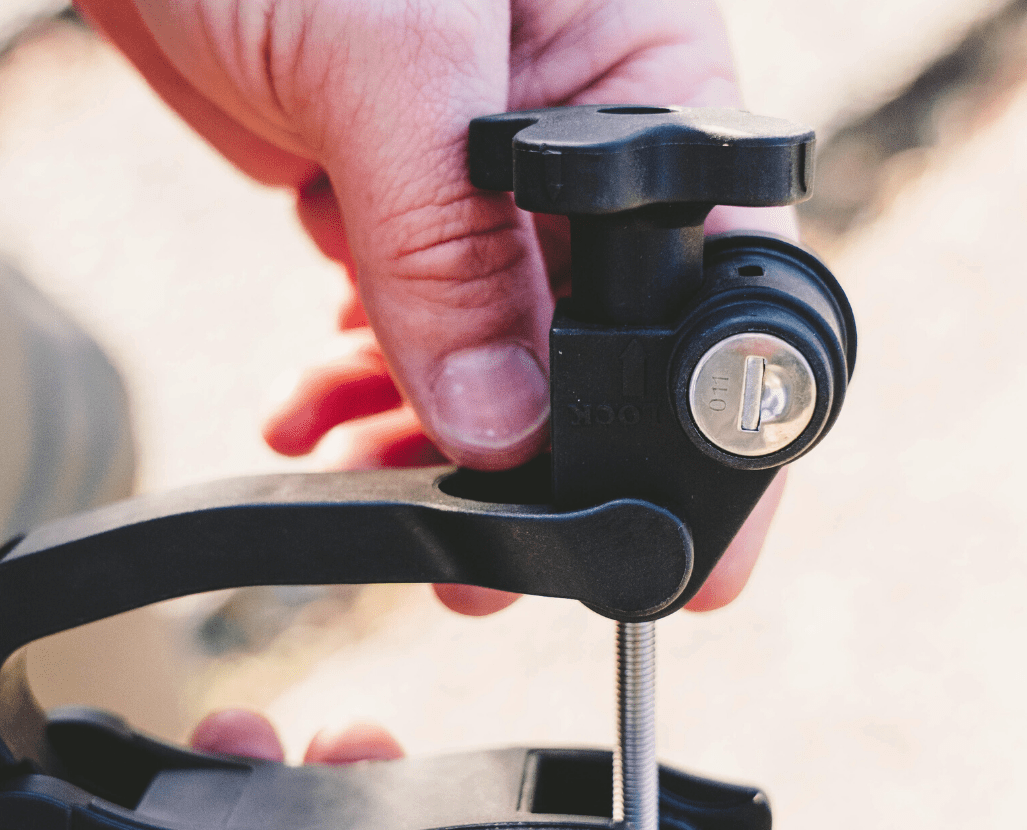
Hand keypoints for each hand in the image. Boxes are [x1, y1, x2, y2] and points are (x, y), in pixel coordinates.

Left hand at [78, 0, 790, 611]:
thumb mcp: (385, 61)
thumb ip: (450, 251)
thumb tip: (504, 425)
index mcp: (642, 80)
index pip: (707, 283)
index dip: (693, 428)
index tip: (687, 553)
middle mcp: (581, 144)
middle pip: (599, 352)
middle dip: (542, 468)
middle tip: (485, 570)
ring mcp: (486, 186)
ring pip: (498, 363)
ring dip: (432, 440)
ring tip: (362, 474)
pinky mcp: (402, 208)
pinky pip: (413, 332)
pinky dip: (367, 389)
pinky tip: (319, 410)